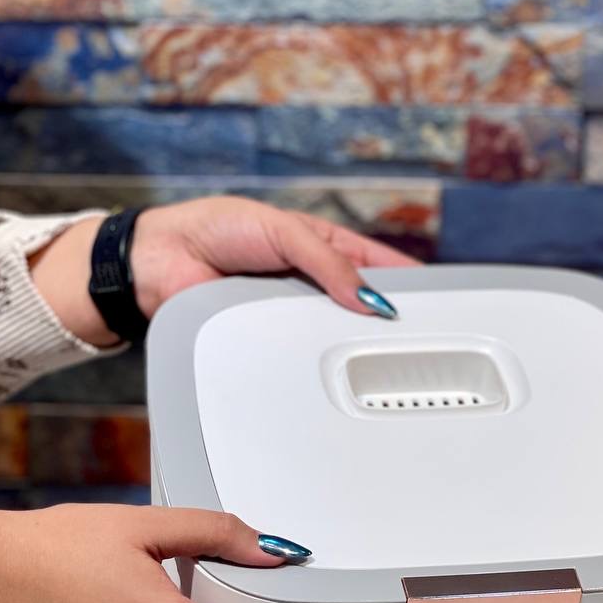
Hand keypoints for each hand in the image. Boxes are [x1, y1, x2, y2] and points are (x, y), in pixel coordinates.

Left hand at [31, 196, 419, 347]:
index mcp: (326, 250)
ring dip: (351, 348)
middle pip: (363, 311)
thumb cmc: (215, 229)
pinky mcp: (269, 344)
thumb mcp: (283, 231)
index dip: (411, 286)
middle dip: (388, 325)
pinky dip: (314, 364)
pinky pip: (299, 357)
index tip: (444, 304)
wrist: (158, 261)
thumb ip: (329, 262)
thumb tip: (370, 298)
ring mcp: (292, 319)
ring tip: (381, 365)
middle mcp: (314, 288)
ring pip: (334, 340)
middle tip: (420, 345)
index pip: (381, 268)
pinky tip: (332, 373)